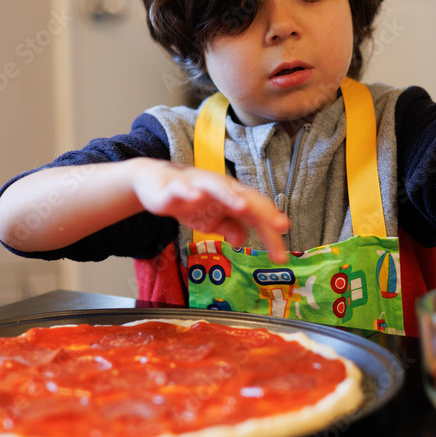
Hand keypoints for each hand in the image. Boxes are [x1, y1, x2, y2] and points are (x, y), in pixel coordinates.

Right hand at [131, 159, 289, 261]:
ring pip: (219, 188)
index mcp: (232, 197)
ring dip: (231, 196)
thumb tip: (243, 241)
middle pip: (246, 199)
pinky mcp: (176, 187)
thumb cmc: (190, 200)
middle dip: (263, 213)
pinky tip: (196, 197)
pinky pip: (183, 189)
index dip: (270, 230)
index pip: (257, 214)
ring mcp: (199, 185)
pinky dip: (190, 192)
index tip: (280, 253)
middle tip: (280, 226)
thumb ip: (230, 227)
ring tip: (244, 208)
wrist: (155, 183)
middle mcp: (221, 188)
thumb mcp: (212, 220)